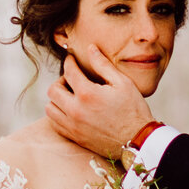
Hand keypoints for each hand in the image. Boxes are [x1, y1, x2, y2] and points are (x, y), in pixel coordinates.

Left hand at [43, 39, 148, 160]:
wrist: (138, 140)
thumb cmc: (133, 110)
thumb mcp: (122, 83)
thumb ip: (103, 65)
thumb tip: (91, 48)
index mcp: (87, 94)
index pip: (68, 71)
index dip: (69, 62)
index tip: (71, 60)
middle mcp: (76, 111)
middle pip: (53, 90)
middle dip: (60, 80)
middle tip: (71, 79)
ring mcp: (73, 126)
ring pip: (50, 108)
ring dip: (56, 99)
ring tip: (70, 95)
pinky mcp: (75, 137)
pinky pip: (55, 124)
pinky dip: (58, 115)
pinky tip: (71, 110)